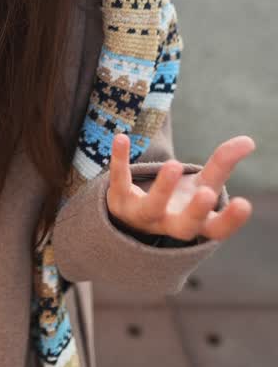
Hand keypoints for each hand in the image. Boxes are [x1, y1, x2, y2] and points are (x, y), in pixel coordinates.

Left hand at [106, 134, 254, 241]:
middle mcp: (169, 223)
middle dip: (195, 211)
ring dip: (162, 187)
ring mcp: (143, 215)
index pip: (216, 229)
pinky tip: (122, 137)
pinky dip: (120, 160)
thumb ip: (223, 164)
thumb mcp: (202, 184)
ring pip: (151, 207)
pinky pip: (119, 180)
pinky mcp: (119, 199)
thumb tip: (249, 141)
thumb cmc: (179, 201)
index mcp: (195, 223)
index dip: (230, 221)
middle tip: (207, 194)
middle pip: (184, 227)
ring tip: (175, 164)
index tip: (244, 204)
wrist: (134, 217)